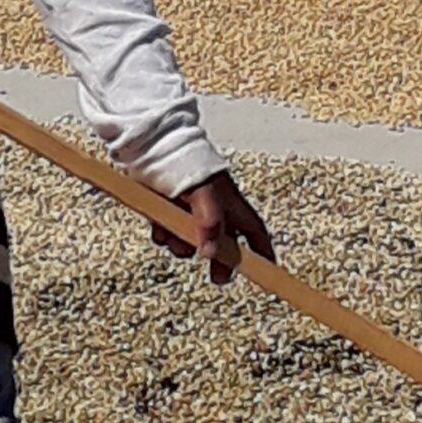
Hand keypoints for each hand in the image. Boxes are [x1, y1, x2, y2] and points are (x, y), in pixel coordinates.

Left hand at [151, 170, 274, 285]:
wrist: (155, 144)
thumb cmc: (188, 164)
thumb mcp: (205, 195)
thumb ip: (210, 223)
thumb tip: (211, 253)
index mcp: (230, 203)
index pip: (253, 230)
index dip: (262, 249)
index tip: (266, 267)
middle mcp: (214, 208)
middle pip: (224, 241)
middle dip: (219, 259)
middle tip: (216, 278)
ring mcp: (190, 208)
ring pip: (192, 239)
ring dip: (182, 245)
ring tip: (171, 240)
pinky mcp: (169, 207)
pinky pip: (170, 231)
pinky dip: (165, 235)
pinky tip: (158, 230)